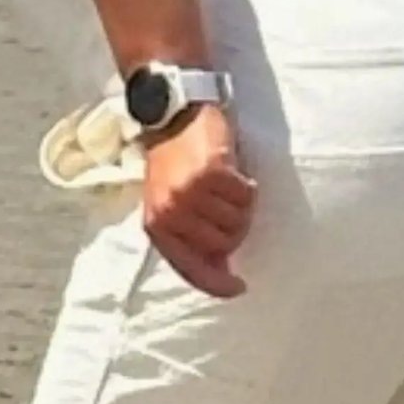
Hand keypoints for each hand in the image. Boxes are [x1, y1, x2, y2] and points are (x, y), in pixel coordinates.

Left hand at [137, 107, 257, 297]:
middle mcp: (170, 212)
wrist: (174, 115)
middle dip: (234, 230)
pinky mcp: (211, 173)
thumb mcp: (171, 204)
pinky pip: (246, 197)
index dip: (216, 284)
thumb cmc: (174, 163)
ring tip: (226, 186)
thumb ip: (190, 238)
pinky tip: (234, 172)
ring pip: (238, 222)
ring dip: (241, 207)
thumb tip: (220, 269)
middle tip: (226, 204)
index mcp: (156, 225)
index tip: (238, 287)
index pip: (189, 268)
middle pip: (225, 246)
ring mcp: (190, 193)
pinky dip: (247, 187)